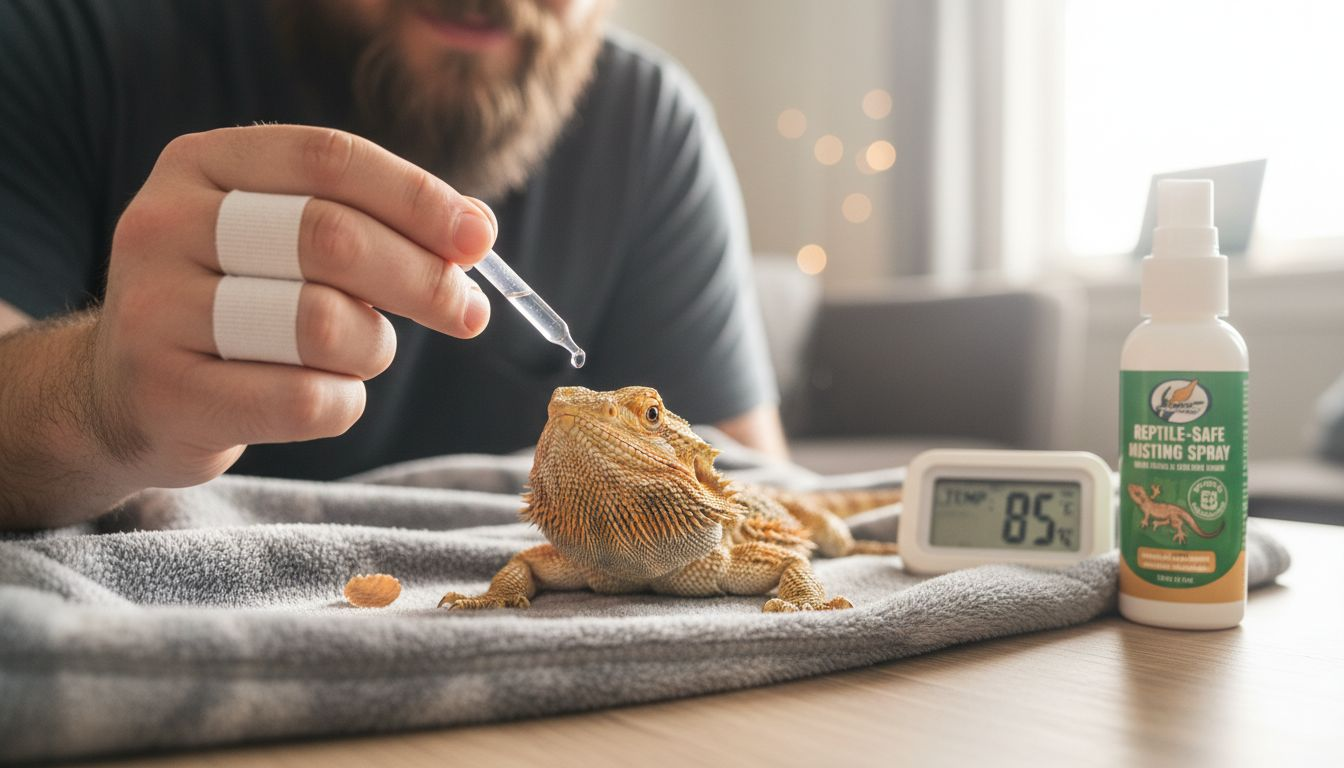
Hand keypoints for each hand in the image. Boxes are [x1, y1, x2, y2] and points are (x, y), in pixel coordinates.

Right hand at [91, 125, 495, 488]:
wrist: (126, 394)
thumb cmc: (237, 306)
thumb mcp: (283, 240)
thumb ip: (373, 222)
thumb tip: (477, 231)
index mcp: (202, 163)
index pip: (328, 158)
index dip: (418, 197)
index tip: (480, 238)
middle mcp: (164, 223)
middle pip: (330, 237)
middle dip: (422, 278)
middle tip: (467, 311)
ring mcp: (153, 310)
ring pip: (321, 323)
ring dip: (372, 347)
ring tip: (360, 353)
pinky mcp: (165, 394)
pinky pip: (303, 400)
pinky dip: (343, 403)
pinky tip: (326, 397)